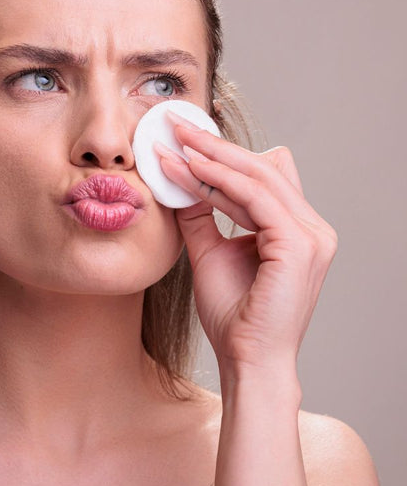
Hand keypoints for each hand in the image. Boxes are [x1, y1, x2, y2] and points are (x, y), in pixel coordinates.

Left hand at [157, 120, 337, 373]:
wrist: (246, 360)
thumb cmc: (233, 316)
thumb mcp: (209, 254)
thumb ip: (201, 218)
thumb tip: (180, 184)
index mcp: (295, 230)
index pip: (261, 178)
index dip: (223, 155)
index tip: (183, 139)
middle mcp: (311, 228)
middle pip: (262, 168)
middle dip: (215, 145)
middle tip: (175, 125)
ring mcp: (311, 236)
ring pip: (257, 177)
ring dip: (211, 157)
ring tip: (174, 142)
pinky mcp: (298, 246)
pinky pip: (253, 198)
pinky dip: (217, 181)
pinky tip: (187, 169)